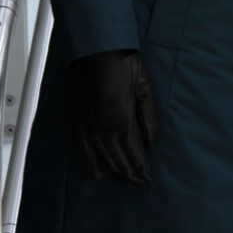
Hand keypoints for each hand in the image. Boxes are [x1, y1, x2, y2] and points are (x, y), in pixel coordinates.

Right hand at [72, 49, 158, 183]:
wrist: (97, 49)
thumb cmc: (124, 64)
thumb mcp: (143, 86)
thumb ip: (149, 116)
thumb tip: (153, 143)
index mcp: (122, 116)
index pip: (134, 149)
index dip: (141, 165)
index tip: (148, 177)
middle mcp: (104, 124)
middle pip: (119, 156)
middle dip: (131, 172)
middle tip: (140, 184)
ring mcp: (90, 123)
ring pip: (103, 155)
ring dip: (115, 169)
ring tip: (126, 181)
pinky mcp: (80, 119)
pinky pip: (84, 147)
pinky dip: (91, 161)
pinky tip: (97, 174)